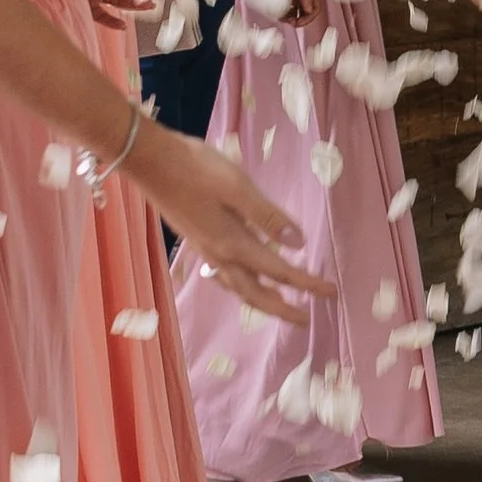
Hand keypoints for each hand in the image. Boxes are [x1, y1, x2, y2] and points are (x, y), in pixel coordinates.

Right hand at [127, 123, 333, 322]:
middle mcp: (219, 255)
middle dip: (282, 309)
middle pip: (256, 294)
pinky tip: (244, 278)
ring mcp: (205, 251)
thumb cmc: (196, 168)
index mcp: (233, 243)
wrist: (150, 162)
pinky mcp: (197, 242)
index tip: (331, 292)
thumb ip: (267, 216)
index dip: (307, 283)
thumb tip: (298, 243)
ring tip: (280, 305)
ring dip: (262, 301)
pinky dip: (241, 286)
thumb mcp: (237, 186)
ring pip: (238, 288)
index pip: (279, 271)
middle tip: (306, 319)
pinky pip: (225, 277)